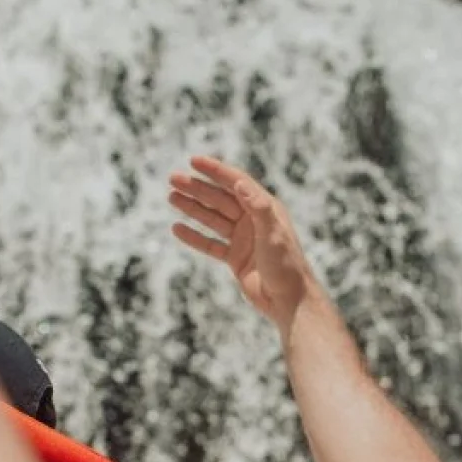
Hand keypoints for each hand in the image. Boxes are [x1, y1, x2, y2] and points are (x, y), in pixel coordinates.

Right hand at [168, 156, 317, 331]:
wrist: (289, 301)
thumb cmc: (287, 265)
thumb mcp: (273, 233)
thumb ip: (258, 207)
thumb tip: (240, 182)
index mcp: (265, 209)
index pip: (236, 183)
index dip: (215, 170)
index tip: (194, 161)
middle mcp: (253, 221)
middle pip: (219, 198)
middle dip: (196, 187)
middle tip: (172, 178)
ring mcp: (243, 239)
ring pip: (212, 218)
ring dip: (192, 208)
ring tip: (171, 197)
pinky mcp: (236, 258)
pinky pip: (210, 244)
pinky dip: (194, 237)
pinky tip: (177, 229)